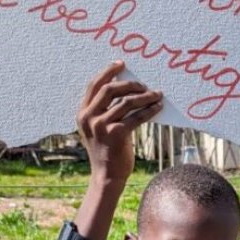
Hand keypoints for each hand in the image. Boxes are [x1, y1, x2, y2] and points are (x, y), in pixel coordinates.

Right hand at [77, 61, 161, 181]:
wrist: (106, 176)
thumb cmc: (106, 151)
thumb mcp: (97, 129)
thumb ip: (102, 111)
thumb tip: (126, 90)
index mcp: (82, 113)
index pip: (94, 85)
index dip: (108, 72)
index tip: (121, 64)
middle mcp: (88, 117)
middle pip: (110, 89)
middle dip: (130, 84)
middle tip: (144, 85)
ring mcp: (101, 126)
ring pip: (126, 102)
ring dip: (145, 96)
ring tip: (156, 95)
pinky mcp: (116, 134)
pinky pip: (137, 116)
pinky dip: (149, 110)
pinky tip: (158, 107)